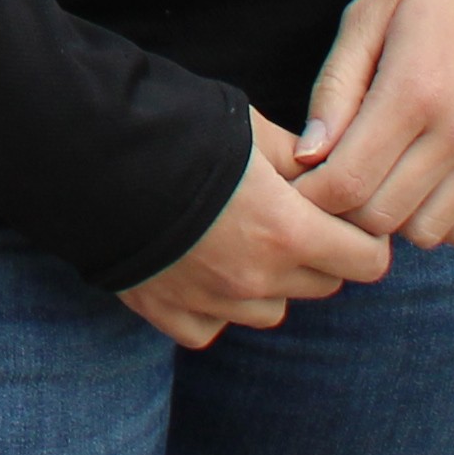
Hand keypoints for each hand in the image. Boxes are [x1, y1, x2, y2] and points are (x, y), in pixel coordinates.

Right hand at [118, 119, 392, 350]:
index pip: (368, 261)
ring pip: (272, 310)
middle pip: (323, 285)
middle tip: (289, 217)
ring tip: (239, 240)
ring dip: (269, 283)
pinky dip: (214, 307)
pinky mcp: (168, 313)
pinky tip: (198, 268)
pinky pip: (212, 327)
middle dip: (318, 254)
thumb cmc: (174, 130)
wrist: (85, 156)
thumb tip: (325, 169)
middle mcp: (257, 278)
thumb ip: (297, 156)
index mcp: (288, 231)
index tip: (342, 216)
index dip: (363, 237)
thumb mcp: (248, 126)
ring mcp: (212, 303)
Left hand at [290, 0, 453, 252]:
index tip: (304, 181)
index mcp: (412, 91)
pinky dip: (441, 223)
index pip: (348, 182)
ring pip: (427, 233)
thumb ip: (334, 89)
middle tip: (339, 182)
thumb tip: (307, 156)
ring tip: (384, 182)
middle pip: (384, 216)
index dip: (313, 194)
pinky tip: (424, 188)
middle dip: (348, 209)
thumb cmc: (424, 0)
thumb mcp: (364, 21)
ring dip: (395, 220)